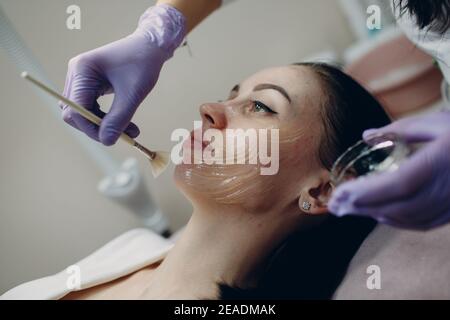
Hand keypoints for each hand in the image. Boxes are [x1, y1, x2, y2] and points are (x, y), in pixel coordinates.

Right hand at [61, 4, 185, 144]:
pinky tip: (125, 121)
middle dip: (98, 128)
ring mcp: (80, 77)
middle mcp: (76, 73)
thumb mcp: (133, 94)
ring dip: (103, 125)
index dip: (92, 129)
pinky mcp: (88, 82)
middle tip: (126, 135)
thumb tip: (106, 141)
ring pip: (82, 113)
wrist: (150, 46)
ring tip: (131, 130)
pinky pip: (90, 107)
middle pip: (75, 114)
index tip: (114, 138)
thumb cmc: (143, 64)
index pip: (76, 110)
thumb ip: (119, 119)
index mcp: (82, 70)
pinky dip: (105, 117)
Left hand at [329, 111, 449, 229]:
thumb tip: (365, 136)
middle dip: (362, 207)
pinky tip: (380, 215)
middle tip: (335, 206)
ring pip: (409, 218)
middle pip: (398, 206)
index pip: (398, 184)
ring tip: (350, 210)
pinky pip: (423, 223)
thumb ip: (399, 130)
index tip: (341, 192)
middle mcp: (447, 187)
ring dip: (375, 215)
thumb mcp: (435, 122)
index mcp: (440, 161)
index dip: (367, 192)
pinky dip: (397, 221)